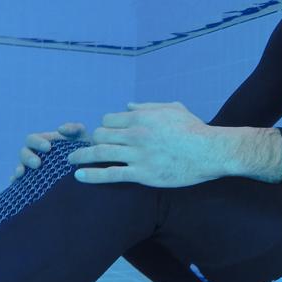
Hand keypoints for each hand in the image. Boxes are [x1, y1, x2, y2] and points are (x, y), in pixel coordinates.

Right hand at [10, 122, 89, 183]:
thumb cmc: (84, 149)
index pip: (32, 139)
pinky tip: (16, 184)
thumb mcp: (82, 137)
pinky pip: (21, 183)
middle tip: (38, 164)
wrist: (91, 168)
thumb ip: (74, 128)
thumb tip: (59, 129)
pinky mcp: (34, 183)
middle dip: (28, 157)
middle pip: (23, 153)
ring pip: (19, 167)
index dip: (37, 142)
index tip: (48, 148)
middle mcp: (35, 155)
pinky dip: (16, 183)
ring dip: (19, 169)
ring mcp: (33, 169)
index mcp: (42, 142)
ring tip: (22, 174)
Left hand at [66, 102, 219, 187]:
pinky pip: (111, 174)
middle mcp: (135, 135)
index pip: (108, 120)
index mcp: (141, 118)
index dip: (104, 127)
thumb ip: (148, 106)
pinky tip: (79, 176)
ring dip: (81, 157)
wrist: (209, 151)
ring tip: (71, 161)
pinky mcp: (142, 174)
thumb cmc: (194, 129)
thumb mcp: (172, 109)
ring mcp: (137, 155)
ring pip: (100, 153)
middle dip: (92, 141)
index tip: (103, 135)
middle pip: (100, 135)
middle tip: (86, 148)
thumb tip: (128, 106)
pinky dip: (92, 175)